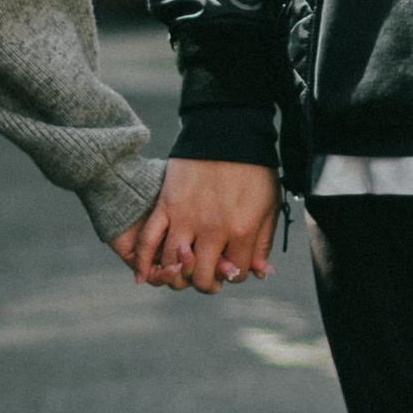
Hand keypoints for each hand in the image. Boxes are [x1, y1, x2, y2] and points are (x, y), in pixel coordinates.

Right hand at [114, 160, 280, 291]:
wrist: (227, 129)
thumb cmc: (253, 167)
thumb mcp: (268, 205)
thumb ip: (263, 243)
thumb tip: (260, 274)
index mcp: (241, 229)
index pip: (236, 274)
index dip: (236, 274)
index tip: (235, 265)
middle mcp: (212, 229)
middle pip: (203, 278)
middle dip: (209, 283)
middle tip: (210, 274)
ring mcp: (186, 218)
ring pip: (174, 267)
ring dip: (180, 276)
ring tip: (186, 269)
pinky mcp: (166, 205)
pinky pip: (149, 242)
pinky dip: (143, 263)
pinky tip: (144, 276)